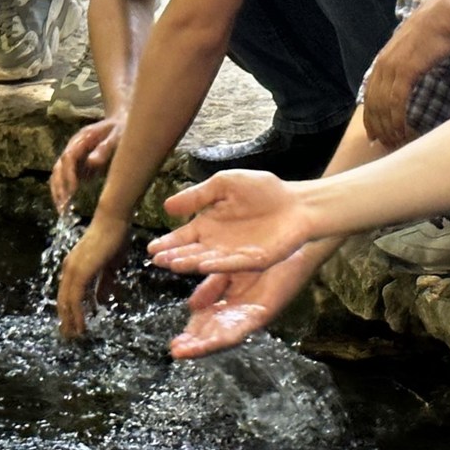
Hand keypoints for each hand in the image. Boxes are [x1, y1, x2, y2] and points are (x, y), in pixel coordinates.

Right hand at [51, 116, 121, 211]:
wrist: (119, 124)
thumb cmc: (119, 130)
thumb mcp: (116, 137)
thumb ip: (104, 149)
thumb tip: (92, 163)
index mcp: (81, 140)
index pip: (68, 158)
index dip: (69, 175)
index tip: (73, 191)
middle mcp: (72, 148)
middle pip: (58, 168)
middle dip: (59, 187)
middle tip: (63, 206)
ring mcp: (72, 157)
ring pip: (58, 175)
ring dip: (58, 191)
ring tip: (62, 210)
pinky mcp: (76, 165)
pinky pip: (65, 179)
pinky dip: (64, 192)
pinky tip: (66, 207)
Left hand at [56, 214, 131, 337]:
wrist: (113, 221)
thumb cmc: (114, 238)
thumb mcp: (110, 266)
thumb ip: (105, 282)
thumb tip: (101, 300)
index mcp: (74, 266)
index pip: (68, 293)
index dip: (69, 309)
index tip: (74, 323)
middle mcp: (69, 269)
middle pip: (62, 300)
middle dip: (66, 319)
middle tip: (70, 335)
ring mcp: (72, 271)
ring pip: (66, 302)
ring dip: (70, 320)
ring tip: (75, 335)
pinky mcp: (79, 273)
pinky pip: (74, 299)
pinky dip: (77, 314)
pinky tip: (82, 325)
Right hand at [145, 169, 312, 275]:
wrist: (297, 202)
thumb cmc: (263, 191)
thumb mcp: (225, 184)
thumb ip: (198, 195)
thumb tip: (167, 206)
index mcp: (209, 225)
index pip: (183, 237)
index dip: (168, 243)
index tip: (152, 249)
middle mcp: (218, 244)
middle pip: (192, 252)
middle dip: (175, 256)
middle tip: (157, 260)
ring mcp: (236, 254)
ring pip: (208, 261)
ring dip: (191, 263)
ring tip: (173, 264)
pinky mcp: (255, 260)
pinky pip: (234, 264)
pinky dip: (218, 265)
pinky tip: (203, 265)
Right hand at [170, 249, 318, 358]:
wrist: (296, 240)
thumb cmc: (267, 252)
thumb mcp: (231, 269)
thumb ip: (213, 286)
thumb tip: (191, 306)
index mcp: (235, 301)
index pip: (209, 322)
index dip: (192, 333)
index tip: (173, 344)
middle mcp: (245, 312)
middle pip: (216, 332)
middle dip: (196, 344)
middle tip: (175, 352)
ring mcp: (256, 312)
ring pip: (228, 335)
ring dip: (207, 344)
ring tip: (186, 352)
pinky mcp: (267, 309)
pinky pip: (243, 323)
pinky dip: (226, 331)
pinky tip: (210, 336)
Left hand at [362, 0, 449, 148]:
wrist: (445, 14)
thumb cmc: (437, 30)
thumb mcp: (415, 47)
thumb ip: (407, 61)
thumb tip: (409, 74)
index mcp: (383, 59)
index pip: (370, 94)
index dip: (370, 116)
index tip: (374, 133)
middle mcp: (383, 63)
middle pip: (372, 103)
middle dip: (376, 127)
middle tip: (383, 145)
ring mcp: (392, 67)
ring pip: (382, 106)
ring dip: (387, 127)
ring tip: (394, 143)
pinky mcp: (406, 70)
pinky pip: (396, 102)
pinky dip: (397, 120)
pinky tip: (402, 131)